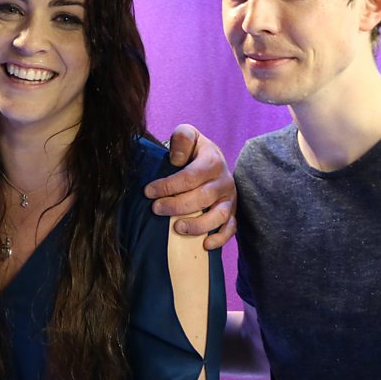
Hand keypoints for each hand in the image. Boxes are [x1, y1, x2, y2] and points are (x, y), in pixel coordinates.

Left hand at [144, 124, 236, 248]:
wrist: (212, 159)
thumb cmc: (194, 150)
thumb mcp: (187, 135)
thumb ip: (182, 139)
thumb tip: (176, 160)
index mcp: (213, 161)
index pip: (190, 177)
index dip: (168, 186)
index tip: (148, 192)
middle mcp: (224, 181)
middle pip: (202, 198)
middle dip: (176, 205)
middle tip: (156, 209)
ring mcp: (229, 199)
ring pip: (219, 216)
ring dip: (198, 225)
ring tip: (177, 228)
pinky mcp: (232, 213)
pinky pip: (230, 229)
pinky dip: (220, 239)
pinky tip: (205, 244)